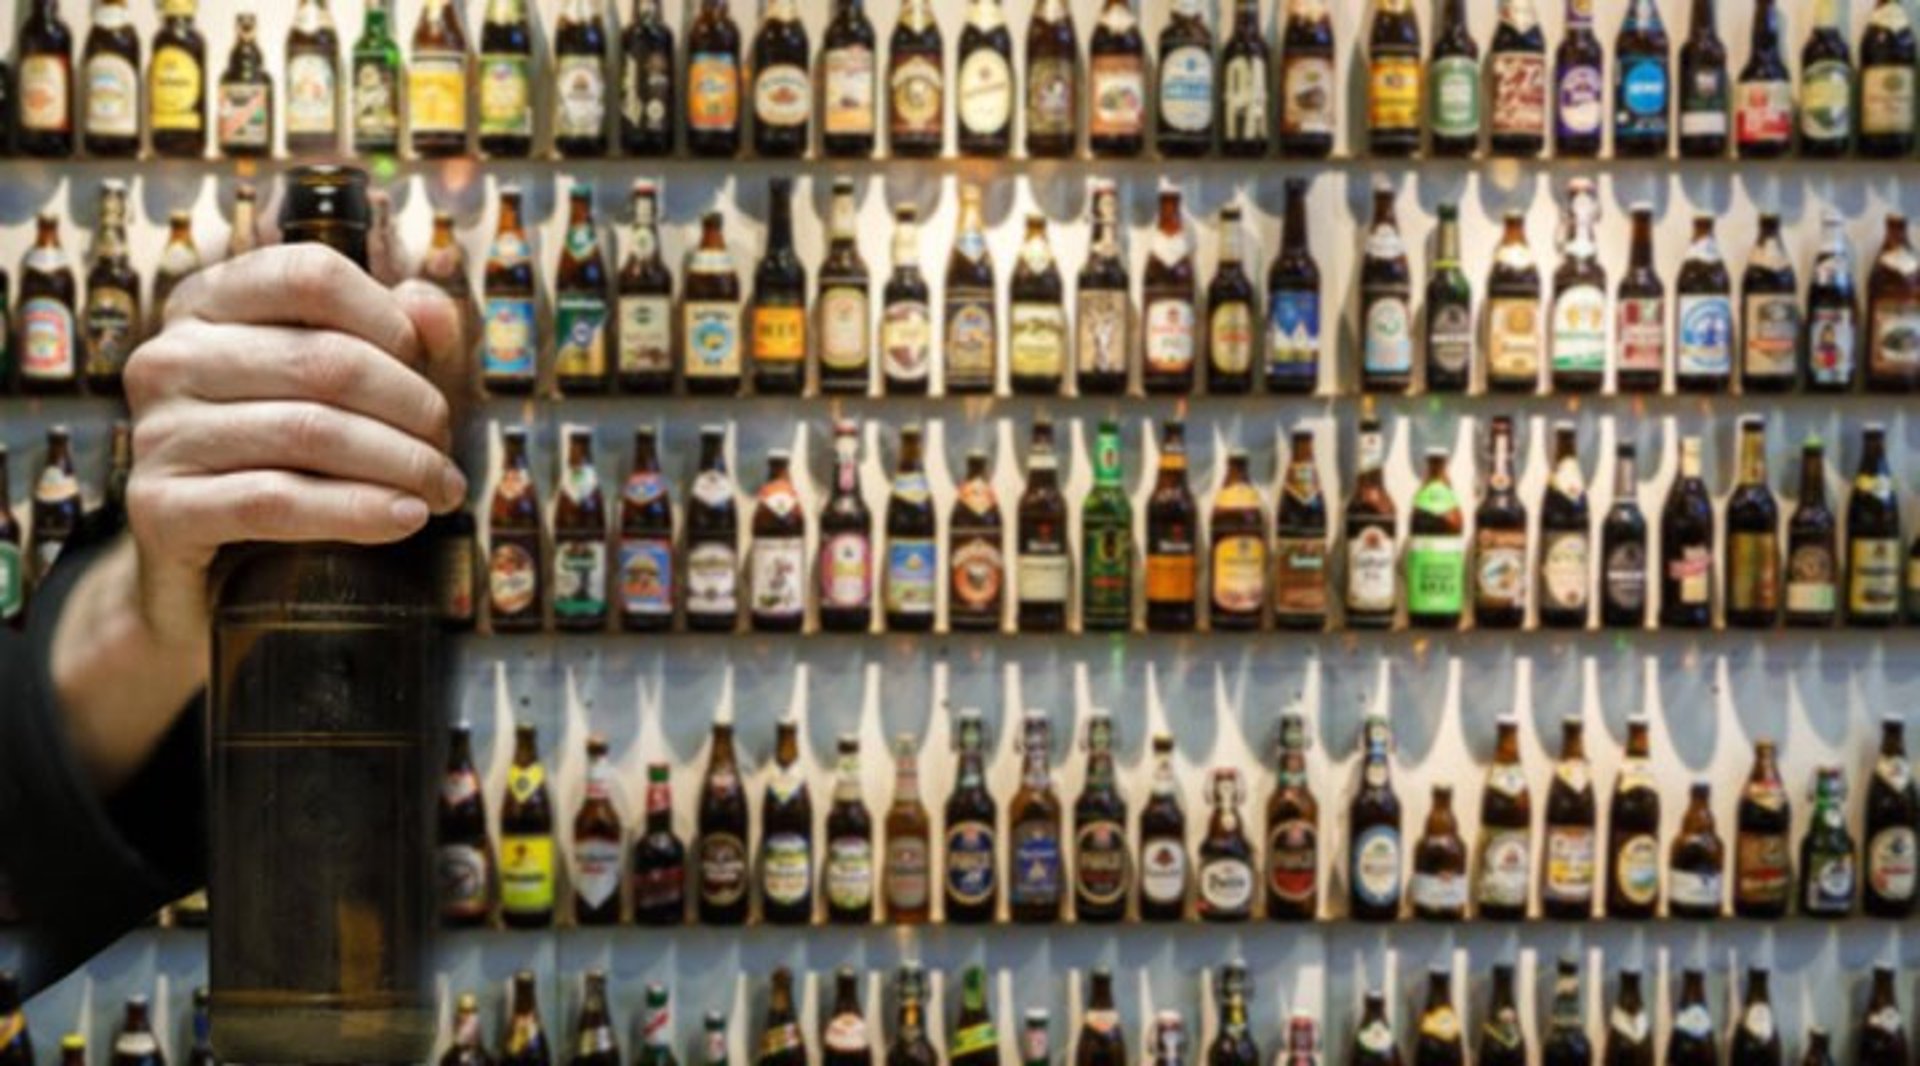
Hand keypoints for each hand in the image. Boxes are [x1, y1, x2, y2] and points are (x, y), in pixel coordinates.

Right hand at [120, 242, 468, 654]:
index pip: (314, 278)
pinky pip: (276, 501)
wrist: (211, 574)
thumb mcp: (343, 382)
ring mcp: (158, 431)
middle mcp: (171, 357)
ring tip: (442, 491)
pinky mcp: (159, 507)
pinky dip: (356, 510)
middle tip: (448, 453)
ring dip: (401, 464)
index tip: (432, 374)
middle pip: (326, 361)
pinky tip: (406, 518)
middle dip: (415, 409)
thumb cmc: (290, 458)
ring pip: (311, 432)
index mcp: (209, 304)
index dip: (392, 324)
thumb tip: (433, 308)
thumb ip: (392, 331)